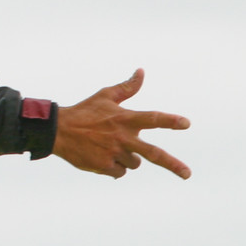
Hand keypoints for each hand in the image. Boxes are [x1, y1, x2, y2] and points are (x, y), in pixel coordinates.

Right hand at [52, 68, 190, 179]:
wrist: (58, 131)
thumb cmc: (84, 112)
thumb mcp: (105, 96)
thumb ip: (127, 87)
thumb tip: (141, 71)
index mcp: (125, 119)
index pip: (152, 118)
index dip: (170, 121)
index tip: (186, 124)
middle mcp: (122, 137)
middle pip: (154, 154)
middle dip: (173, 164)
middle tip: (187, 174)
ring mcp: (114, 153)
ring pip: (134, 163)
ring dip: (127, 158)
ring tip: (109, 147)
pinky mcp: (104, 166)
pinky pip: (120, 172)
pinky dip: (114, 167)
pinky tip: (101, 156)